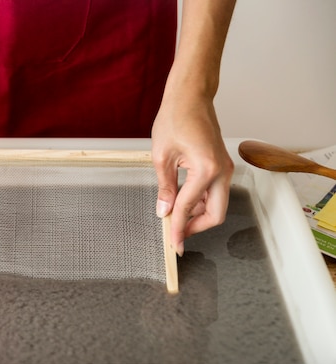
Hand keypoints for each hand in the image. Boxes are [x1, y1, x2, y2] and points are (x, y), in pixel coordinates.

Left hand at [151, 93, 233, 255]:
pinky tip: (182, 203)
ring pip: (217, 205)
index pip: (189, 207)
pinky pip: (215, 192)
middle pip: (216, 214)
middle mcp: (222, 171)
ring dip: (198, 215)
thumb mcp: (161, 157)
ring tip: (174, 218)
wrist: (190, 96)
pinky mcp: (221, 165)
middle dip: (196, 227)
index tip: (173, 243)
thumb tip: (164, 211)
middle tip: (176, 235)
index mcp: (207, 168)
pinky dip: (200, 202)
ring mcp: (225, 168)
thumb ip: (165, 188)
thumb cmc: (175, 118)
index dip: (179, 228)